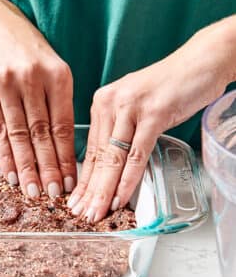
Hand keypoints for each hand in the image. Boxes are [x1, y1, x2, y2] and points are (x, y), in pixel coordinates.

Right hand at [0, 0, 75, 197]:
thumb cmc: (29, 52)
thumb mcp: (53, 68)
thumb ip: (61, 103)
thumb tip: (68, 149)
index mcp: (58, 76)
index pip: (64, 125)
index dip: (68, 156)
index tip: (73, 180)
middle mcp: (32, 80)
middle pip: (42, 134)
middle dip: (49, 167)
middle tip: (54, 195)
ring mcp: (7, 85)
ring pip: (19, 135)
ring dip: (26, 167)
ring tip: (33, 191)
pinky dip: (4, 154)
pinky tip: (10, 173)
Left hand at [69, 17, 235, 221]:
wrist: (201, 61)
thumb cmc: (171, 86)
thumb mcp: (137, 107)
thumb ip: (122, 129)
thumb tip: (112, 164)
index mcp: (103, 102)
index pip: (91, 149)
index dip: (83, 179)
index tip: (76, 200)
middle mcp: (111, 103)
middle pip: (98, 156)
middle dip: (88, 190)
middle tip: (80, 215)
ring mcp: (131, 108)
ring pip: (113, 158)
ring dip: (103, 190)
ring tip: (96, 213)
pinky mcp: (153, 114)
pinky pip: (136, 154)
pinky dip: (127, 180)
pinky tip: (120, 198)